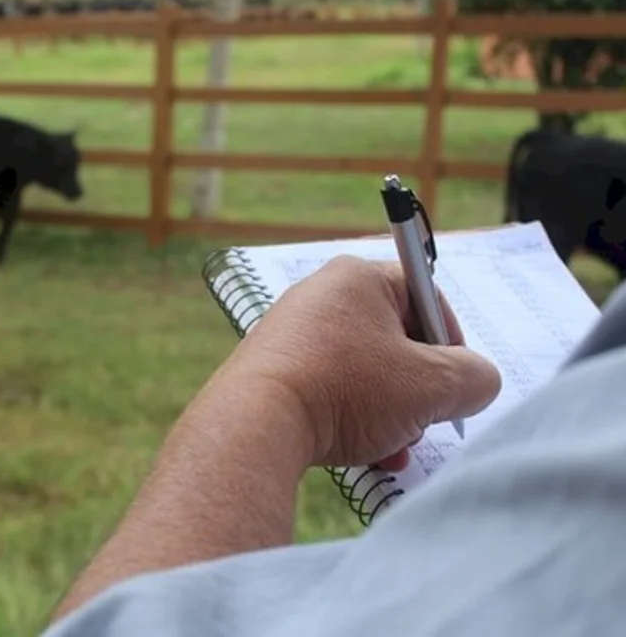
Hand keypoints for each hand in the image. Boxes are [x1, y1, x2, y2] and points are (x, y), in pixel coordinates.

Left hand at [220, 255, 501, 469]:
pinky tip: (364, 455)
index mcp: (357, 278)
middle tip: (422, 420)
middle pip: (395, 340)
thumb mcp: (432, 386)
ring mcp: (291, 333)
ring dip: (390, 413)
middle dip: (417, 389)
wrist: (255, 422)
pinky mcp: (273, 368)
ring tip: (392, 447)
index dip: (451, 341)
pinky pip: (330, 389)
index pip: (425, 295)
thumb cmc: (346, 390)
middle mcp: (320, 295)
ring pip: (364, 372)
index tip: (454, 380)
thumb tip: (477, 381)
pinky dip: (353, 418)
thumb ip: (473, 378)